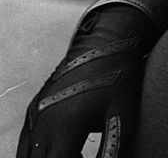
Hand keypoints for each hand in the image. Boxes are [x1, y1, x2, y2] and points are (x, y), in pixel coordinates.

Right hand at [17, 3, 153, 157]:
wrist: (106, 40)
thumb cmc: (119, 75)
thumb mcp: (122, 114)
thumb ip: (112, 148)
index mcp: (65, 126)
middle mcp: (43, 122)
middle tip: (84, 156)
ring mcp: (35, 115)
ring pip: (28, 157)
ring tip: (78, 154)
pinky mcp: (34, 108)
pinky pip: (26, 144)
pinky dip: (40, 153)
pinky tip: (67, 149)